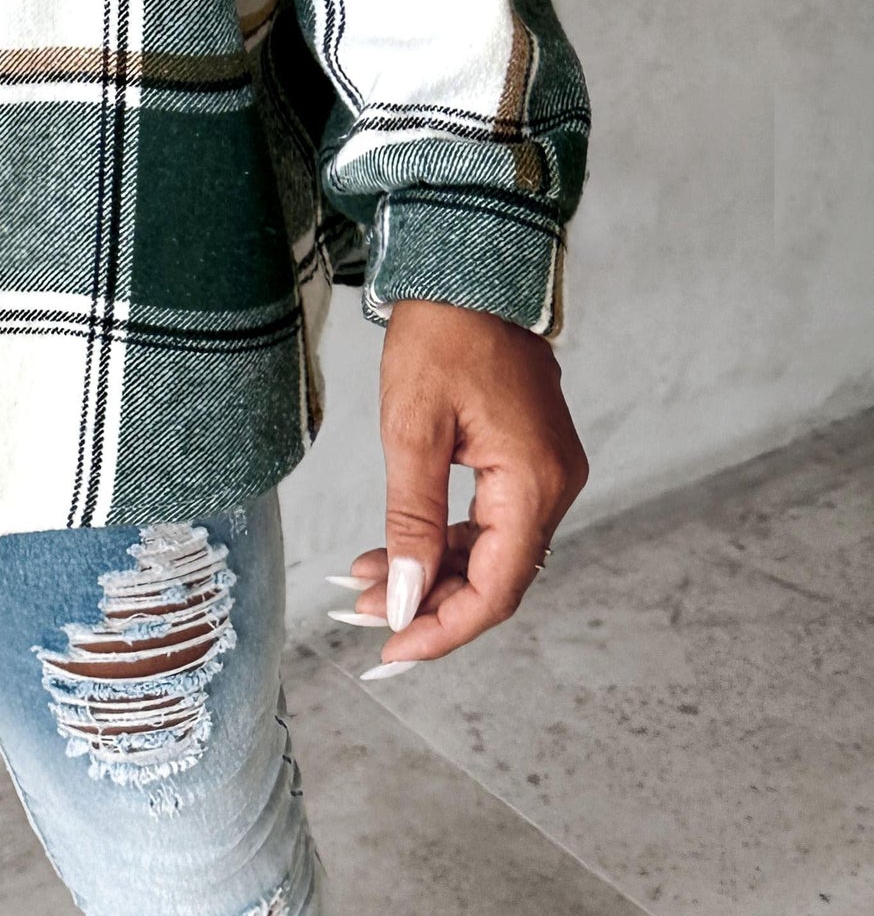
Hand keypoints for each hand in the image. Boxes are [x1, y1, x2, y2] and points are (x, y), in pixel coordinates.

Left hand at [341, 298, 587, 669]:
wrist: (466, 266)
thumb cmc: (440, 334)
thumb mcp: (412, 430)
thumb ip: (411, 520)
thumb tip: (404, 598)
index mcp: (534, 483)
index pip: (497, 589)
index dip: (445, 628)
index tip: (392, 649)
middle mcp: (552, 484)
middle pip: (494, 576)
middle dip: (427, 601)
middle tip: (362, 613)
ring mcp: (543, 470)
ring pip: (487, 549)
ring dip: (428, 570)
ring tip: (362, 582)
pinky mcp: (525, 456)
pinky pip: (487, 518)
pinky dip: (440, 537)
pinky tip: (392, 548)